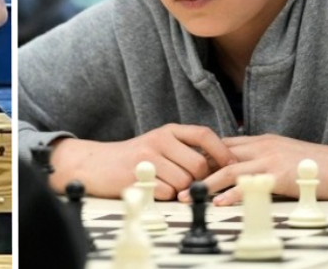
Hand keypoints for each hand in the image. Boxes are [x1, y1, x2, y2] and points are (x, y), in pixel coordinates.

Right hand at [49, 124, 235, 199]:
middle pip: (198, 164)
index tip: (231, 164)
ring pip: (184, 181)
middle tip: (186, 182)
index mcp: (168, 130)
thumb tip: (220, 164)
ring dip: (179, 190)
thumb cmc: (134, 157)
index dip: (222, 151)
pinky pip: (166, 193)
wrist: (96, 164)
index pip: (204, 134)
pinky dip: (164, 196)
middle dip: (198, 179)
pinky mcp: (138, 176)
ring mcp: (148, 158)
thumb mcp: (159, 144)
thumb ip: (184, 149)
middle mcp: (159, 140)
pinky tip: (153, 190)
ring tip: (165, 185)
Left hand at [191, 135, 327, 205]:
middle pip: (219, 153)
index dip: (201, 158)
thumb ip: (266, 162)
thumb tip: (246, 176)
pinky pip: (249, 184)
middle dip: (195, 168)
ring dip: (204, 183)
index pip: (223, 145)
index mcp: (263, 141)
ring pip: (228, 168)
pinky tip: (217, 203)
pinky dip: (230, 194)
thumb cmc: (321, 166)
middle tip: (174, 182)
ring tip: (186, 196)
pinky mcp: (280, 173)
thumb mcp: (288, 158)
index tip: (181, 169)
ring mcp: (270, 158)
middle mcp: (262, 145)